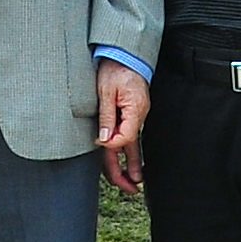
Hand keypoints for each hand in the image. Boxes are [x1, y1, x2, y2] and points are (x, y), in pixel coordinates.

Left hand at [96, 66, 151, 189]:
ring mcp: (136, 115)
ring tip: (133, 182)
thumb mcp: (106, 92)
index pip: (126, 138)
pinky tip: (127, 160)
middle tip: (130, 188)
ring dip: (132, 163)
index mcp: (134, 110)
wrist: (124, 53)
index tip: (102, 145)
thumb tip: (103, 140)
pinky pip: (129, 135)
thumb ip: (106, 117)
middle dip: (129, 169)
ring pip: (132, 144)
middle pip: (132, 147)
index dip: (113, 146)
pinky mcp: (131, 113)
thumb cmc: (115, 69)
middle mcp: (138, 116)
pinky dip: (128, 150)